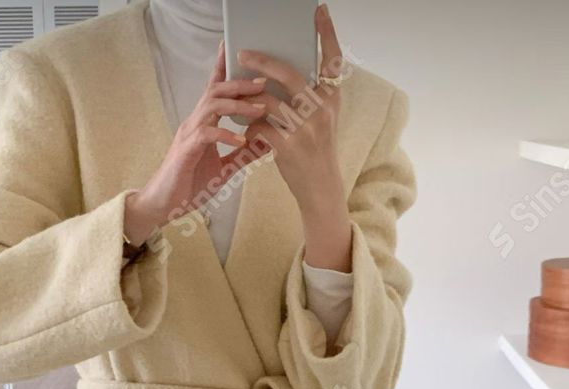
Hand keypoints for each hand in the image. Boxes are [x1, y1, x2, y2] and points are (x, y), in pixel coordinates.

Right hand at [124, 44, 267, 245]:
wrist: (163, 205)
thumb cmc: (189, 186)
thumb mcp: (223, 170)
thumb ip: (242, 156)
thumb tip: (266, 144)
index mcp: (203, 124)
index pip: (213, 90)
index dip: (223, 69)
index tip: (239, 53)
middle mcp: (194, 123)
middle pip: (216, 91)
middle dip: (240, 84)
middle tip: (264, 83)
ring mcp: (189, 135)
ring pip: (212, 107)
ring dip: (238, 106)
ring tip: (260, 109)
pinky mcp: (186, 150)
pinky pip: (207, 134)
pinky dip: (226, 134)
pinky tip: (241, 140)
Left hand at [235, 5, 352, 270]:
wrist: (320, 190)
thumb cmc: (316, 151)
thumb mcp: (322, 120)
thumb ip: (309, 95)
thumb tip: (280, 71)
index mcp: (332, 98)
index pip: (332, 59)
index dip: (326, 33)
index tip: (318, 10)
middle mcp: (322, 110)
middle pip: (288, 74)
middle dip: (262, 61)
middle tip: (242, 53)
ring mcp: (305, 129)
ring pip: (267, 101)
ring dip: (247, 97)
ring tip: (235, 93)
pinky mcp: (288, 148)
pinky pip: (259, 127)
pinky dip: (249, 126)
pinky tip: (245, 128)